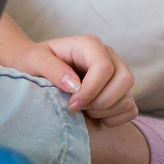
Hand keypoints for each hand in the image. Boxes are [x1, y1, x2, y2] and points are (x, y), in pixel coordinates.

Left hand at [9, 34, 137, 126]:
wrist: (35, 70)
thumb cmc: (33, 63)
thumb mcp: (34, 60)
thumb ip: (52, 69)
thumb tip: (75, 85)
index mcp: (90, 45)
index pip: (104, 68)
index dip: (90, 91)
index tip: (71, 105)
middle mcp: (109, 56)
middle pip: (125, 80)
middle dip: (101, 101)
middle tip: (77, 107)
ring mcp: (117, 74)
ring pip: (128, 97)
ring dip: (105, 111)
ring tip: (81, 110)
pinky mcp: (120, 92)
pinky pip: (130, 110)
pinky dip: (114, 118)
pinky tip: (92, 115)